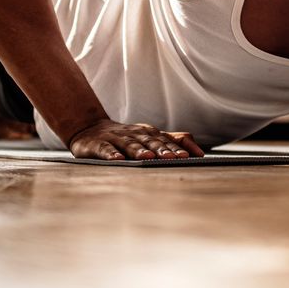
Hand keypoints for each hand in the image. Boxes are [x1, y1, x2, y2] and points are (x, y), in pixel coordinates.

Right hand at [68, 119, 205, 160]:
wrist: (89, 128)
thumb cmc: (126, 137)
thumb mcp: (149, 136)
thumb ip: (173, 141)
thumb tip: (199, 151)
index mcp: (147, 133)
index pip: (165, 140)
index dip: (177, 148)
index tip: (191, 156)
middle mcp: (134, 134)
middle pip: (150, 141)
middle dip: (162, 149)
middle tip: (174, 158)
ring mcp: (116, 138)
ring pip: (129, 144)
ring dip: (139, 151)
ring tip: (148, 158)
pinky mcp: (97, 145)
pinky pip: (105, 149)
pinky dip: (111, 154)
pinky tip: (117, 159)